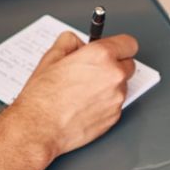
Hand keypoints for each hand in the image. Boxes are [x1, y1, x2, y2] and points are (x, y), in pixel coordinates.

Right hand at [8, 32, 137, 157]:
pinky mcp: (114, 117)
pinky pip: (115, 104)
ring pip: (122, 86)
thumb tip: (76, 42)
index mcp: (101, 56)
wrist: (39, 128)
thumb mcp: (51, 57)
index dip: (118, 45)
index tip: (112, 48)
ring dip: (110, 85)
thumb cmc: (43, 97)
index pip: (128, 43)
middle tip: (94, 70)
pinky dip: (105, 103)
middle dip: (115, 65)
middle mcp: (114, 76)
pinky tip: (85, 104)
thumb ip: (69, 42)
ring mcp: (116, 98)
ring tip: (84, 90)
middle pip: (129, 64)